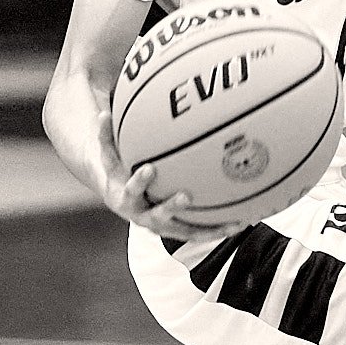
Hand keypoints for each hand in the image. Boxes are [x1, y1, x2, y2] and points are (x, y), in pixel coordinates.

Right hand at [99, 116, 242, 243]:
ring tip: (231, 223)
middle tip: (186, 196)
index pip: (130, 189)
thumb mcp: (108, 153)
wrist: (118, 197)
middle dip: (171, 207)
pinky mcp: (174, 232)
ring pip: (184, 231)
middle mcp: (141, 215)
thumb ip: (105, 135)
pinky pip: (197, 233)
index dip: (139, 181)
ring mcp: (159, 227)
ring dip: (206, 228)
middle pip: (156, 215)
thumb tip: (104, 111)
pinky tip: (241, 223)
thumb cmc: (118, 169)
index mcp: (125, 196)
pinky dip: (217, 229)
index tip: (149, 168)